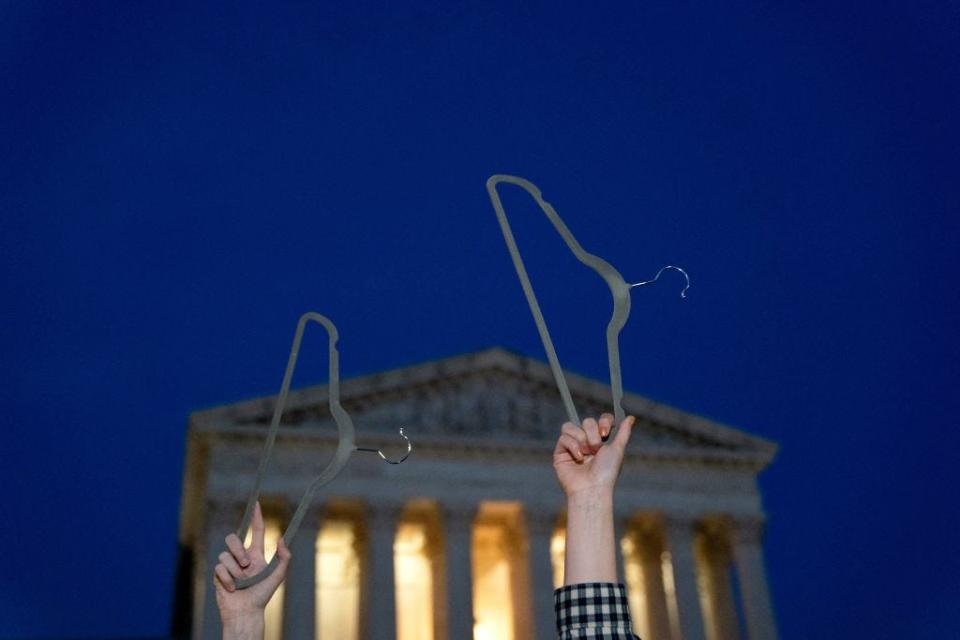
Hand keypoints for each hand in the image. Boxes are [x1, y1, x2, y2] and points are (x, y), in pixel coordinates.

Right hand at [213, 502, 290, 631]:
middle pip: (232, 538)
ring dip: (234, 570)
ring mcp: (228, 565)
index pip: (255, 531)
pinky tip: (232, 589)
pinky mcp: (218, 574)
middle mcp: (241, 557)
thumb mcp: (277, 576)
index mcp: (255, 555)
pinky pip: (219, 567)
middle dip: (237, 549)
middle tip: (245, 564)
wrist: (246, 612)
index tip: (257, 504)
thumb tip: (282, 539)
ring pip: (225, 555)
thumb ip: (284, 558)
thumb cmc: (262, 595)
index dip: (256, 517)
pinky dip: (227, 579)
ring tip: (241, 582)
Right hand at [553, 414, 634, 498]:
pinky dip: (572, 446)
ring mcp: (573, 446)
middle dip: (593, 435)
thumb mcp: (618, 449)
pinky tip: (578, 458)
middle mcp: (587, 441)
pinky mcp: (560, 452)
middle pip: (587, 421)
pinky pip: (563, 437)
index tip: (605, 434)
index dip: (604, 422)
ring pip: (571, 426)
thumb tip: (631, 417)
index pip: (602, 419)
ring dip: (581, 440)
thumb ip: (624, 432)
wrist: (592, 487)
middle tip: (596, 450)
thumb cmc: (606, 472)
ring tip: (586, 455)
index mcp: (602, 440)